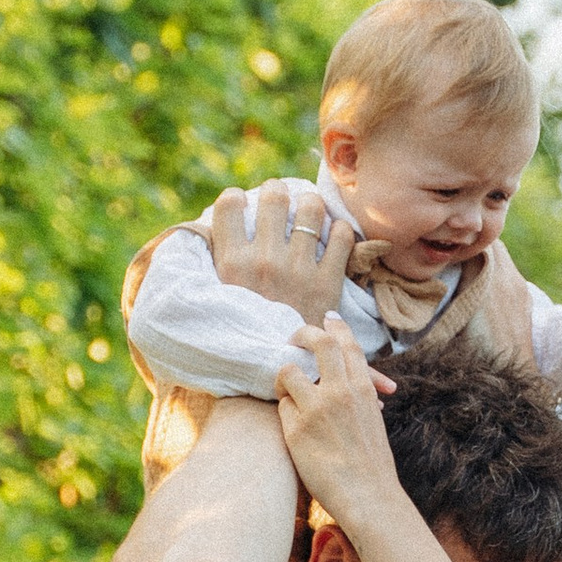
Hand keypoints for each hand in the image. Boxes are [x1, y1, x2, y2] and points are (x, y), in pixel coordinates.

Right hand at [205, 181, 353, 322]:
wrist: (278, 370)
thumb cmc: (245, 331)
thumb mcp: (218, 298)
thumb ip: (219, 261)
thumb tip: (219, 224)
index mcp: (231, 264)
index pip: (228, 202)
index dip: (236, 197)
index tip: (243, 204)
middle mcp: (263, 261)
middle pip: (274, 197)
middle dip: (278, 191)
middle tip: (281, 200)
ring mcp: (298, 270)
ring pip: (311, 208)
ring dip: (311, 205)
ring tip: (309, 213)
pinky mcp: (327, 282)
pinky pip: (342, 236)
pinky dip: (340, 231)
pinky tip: (332, 238)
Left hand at [273, 317, 404, 521]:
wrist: (368, 495)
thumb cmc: (372, 465)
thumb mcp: (372, 421)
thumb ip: (360, 397)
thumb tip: (349, 385)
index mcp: (363, 389)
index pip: (348, 345)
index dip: (336, 327)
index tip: (328, 319)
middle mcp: (341, 392)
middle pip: (318, 343)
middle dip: (302, 334)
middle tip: (291, 337)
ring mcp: (318, 408)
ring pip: (289, 372)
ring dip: (284, 377)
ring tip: (284, 389)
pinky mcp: (298, 428)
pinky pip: (282, 407)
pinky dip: (286, 413)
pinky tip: (294, 429)